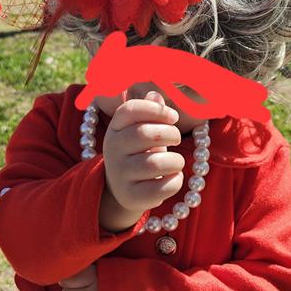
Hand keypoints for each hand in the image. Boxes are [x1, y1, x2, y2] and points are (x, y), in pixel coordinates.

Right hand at [99, 91, 183, 230]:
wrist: (124, 189)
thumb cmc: (139, 152)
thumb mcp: (142, 129)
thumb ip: (150, 112)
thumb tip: (155, 94)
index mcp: (115, 128)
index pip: (130, 110)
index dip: (155, 110)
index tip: (173, 116)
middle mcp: (113, 149)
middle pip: (143, 134)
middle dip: (170, 133)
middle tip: (177, 137)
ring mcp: (120, 174)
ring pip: (154, 164)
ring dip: (175, 161)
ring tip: (176, 162)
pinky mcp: (131, 196)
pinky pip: (160, 188)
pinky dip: (175, 182)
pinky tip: (174, 177)